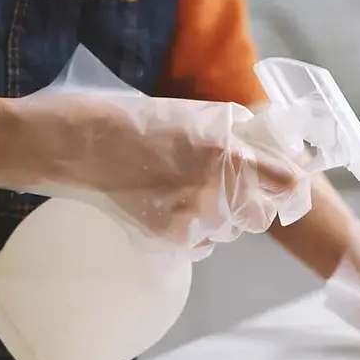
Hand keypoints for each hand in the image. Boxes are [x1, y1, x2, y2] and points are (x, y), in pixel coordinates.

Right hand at [0, 94, 302, 256]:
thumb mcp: (185, 114)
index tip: (291, 185)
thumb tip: (259, 148)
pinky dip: (197, 234)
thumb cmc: (124, 119)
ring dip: (222, 220)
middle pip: (259, 214)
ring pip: (230, 231)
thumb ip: (227, 135)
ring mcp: (192, 216)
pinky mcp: (169, 238)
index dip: (290, 185)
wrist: (68, 145)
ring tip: (191, 196)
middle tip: (236, 193)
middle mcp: (216, 186)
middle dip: (253, 206)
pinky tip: (174, 212)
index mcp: (225, 149)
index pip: (284, 179)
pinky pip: (203, 245)